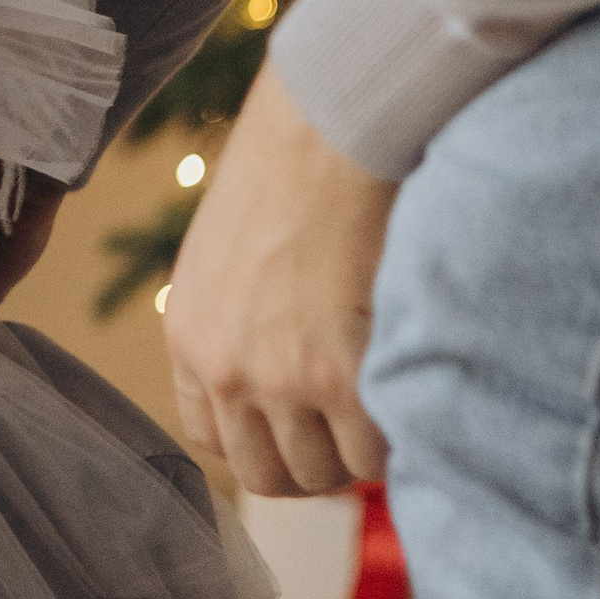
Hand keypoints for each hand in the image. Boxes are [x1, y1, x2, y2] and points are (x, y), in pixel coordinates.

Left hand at [162, 61, 395, 495]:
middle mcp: (224, 369)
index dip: (264, 442)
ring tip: (388, 410)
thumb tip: (280, 358)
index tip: (303, 428)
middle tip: (358, 433)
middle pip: (268, 474)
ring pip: (325, 473)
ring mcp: (279, 379)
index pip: (212, 440)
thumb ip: (240, 315)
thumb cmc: (292, 167)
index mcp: (189, 336)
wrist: (328, 124)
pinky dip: (395, 444)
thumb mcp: (228, 250)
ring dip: (360, 455)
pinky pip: (372, 455)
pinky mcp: (340, 377)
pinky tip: (410, 399)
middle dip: (315, 466)